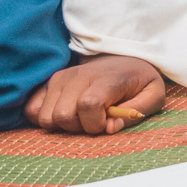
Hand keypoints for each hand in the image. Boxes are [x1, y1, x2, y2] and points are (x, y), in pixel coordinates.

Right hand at [27, 54, 166, 133]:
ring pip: (45, 117)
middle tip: (93, 121)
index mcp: (106, 79)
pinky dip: (45, 119)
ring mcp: (60, 78)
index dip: (95, 123)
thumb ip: (136, 112)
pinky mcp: (49, 83)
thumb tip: (109, 127)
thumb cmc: (138, 82)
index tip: (107, 123)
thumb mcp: (154, 95)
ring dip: (62, 125)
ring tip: (81, 117)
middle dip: (78, 128)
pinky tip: (65, 114)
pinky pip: (32, 110)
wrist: (123, 58)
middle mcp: (79, 76)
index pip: (89, 104)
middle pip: (63, 115)